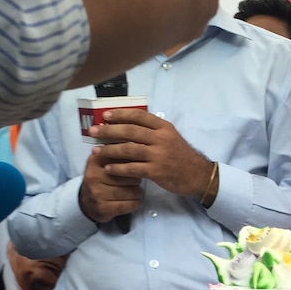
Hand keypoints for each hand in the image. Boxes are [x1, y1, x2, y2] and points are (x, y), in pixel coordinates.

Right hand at [78, 151, 142, 223]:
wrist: (86, 200)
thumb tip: (140, 147)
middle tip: (133, 179)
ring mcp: (97, 193)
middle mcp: (94, 176)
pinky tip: (132, 200)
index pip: (124, 157)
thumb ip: (120, 152)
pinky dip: (135, 202)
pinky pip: (130, 204)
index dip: (136, 162)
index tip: (139, 163)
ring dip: (137, 191)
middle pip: (131, 175)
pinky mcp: (103, 208)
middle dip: (137, 178)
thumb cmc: (102, 178)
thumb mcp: (106, 161)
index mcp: (96, 159)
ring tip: (133, 189)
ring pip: (132, 191)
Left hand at [89, 109, 215, 199]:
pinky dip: (118, 168)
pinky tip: (108, 168)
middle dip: (109, 130)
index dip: (121, 114)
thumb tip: (128, 124)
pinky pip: (132, 168)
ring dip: (110, 149)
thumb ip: (153, 130)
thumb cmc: (181, 155)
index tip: (105, 115)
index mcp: (164, 127)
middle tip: (93, 131)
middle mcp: (161, 138)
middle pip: (130, 131)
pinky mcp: (156, 171)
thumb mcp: (171, 137)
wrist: (197, 175)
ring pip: (129, 149)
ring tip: (96, 151)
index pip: (139, 116)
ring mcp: (159, 155)